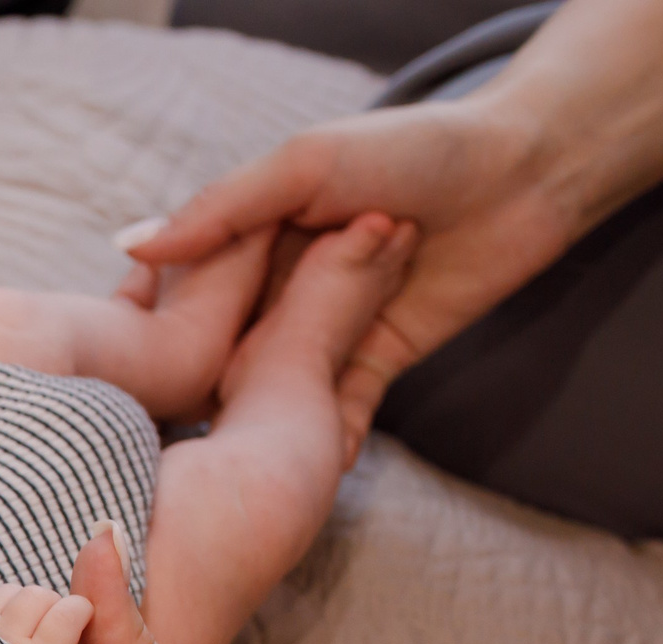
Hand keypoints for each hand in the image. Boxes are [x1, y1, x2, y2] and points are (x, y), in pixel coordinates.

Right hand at [121, 99, 570, 440]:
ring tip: (226, 470)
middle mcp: (283, 287)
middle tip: (176, 431)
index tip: (138, 363)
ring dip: (261, 422)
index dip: (162, 325)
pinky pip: (342, 410)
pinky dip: (324, 440)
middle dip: (205, 389)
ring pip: (281, 383)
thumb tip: (132, 249)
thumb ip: (221, 210)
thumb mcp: (304, 164)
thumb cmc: (417, 148)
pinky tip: (297, 476)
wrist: (529, 173)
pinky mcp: (377, 358)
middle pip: (226, 348)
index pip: (192, 291)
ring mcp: (331, 327)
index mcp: (254, 237)